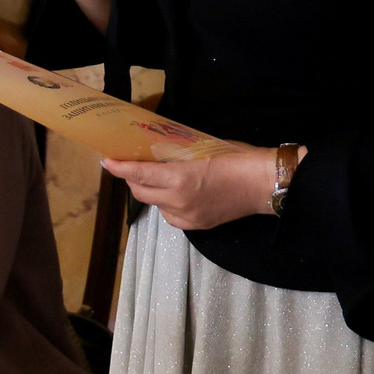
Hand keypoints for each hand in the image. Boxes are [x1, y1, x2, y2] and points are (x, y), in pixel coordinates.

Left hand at [103, 148, 279, 230]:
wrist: (265, 184)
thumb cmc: (239, 158)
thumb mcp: (204, 148)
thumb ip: (179, 154)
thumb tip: (161, 150)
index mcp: (179, 179)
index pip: (139, 174)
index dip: (120, 168)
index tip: (107, 161)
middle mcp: (178, 202)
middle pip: (140, 193)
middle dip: (132, 179)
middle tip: (131, 165)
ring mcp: (187, 217)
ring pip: (155, 206)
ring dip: (149, 192)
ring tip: (155, 178)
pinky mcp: (197, 226)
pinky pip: (170, 216)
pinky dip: (165, 204)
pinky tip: (174, 194)